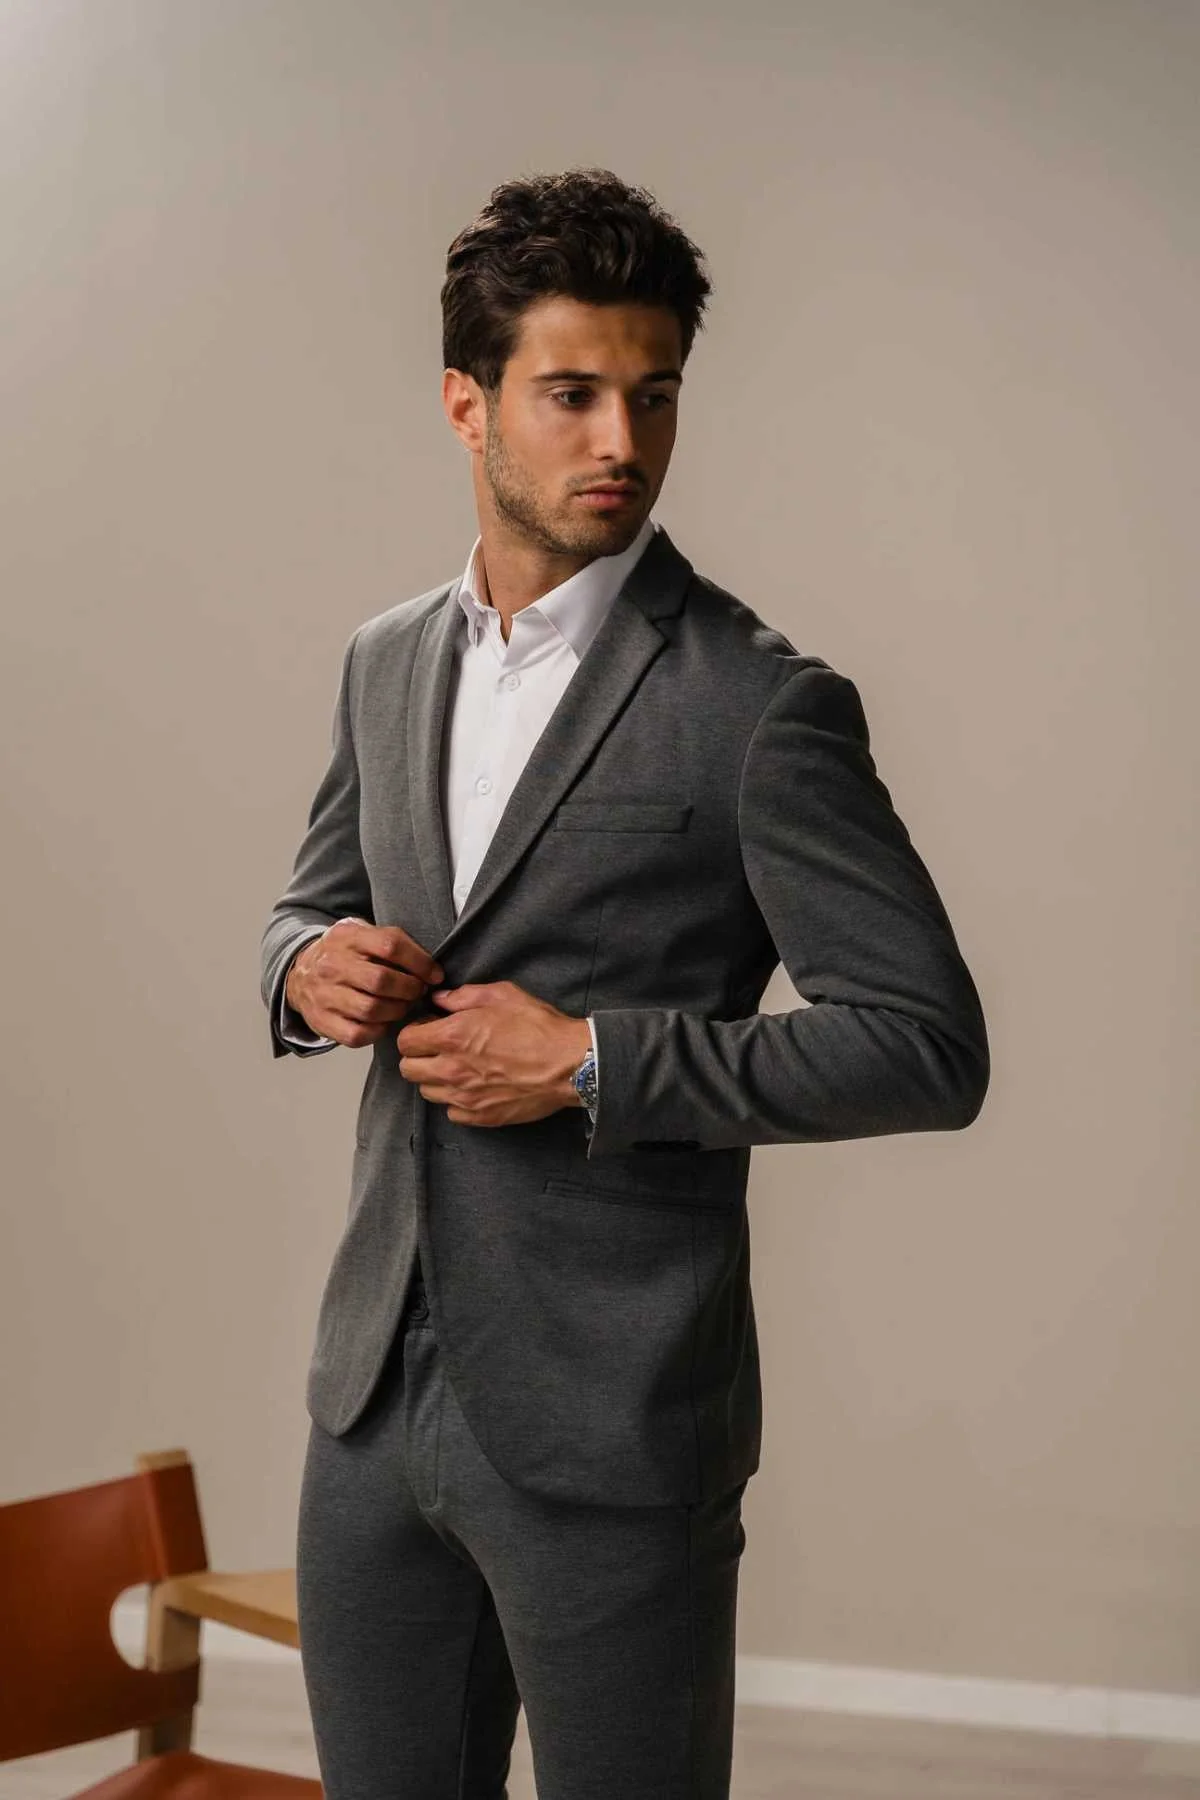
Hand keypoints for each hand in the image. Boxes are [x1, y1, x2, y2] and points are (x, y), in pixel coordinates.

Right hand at [285, 918, 443, 1048]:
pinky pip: (357, 1034)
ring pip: (371, 1009)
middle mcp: (332, 965)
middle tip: (419, 992)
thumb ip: (391, 941)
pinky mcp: (322, 1021)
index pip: (390, 945)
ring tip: (403, 1006)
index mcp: (347, 937)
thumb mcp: (361, 934)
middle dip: (410, 989)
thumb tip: (430, 968)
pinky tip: (384, 1022)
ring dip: (397, 1011)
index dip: (420, 962)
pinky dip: (378, 1031)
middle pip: (382, 980)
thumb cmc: (344, 955)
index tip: (434, 974)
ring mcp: (324, 994)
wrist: (299, 974)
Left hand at [396, 980, 591, 1126]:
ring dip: (435, 1079)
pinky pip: (450, 1112)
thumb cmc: (539, 1027)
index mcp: (452, 1036)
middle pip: (408, 1070)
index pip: (405, 1041)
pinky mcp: (480, 1117)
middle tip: (439, 1049)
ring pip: (427, 1092)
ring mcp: (464, 1097)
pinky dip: (456, 1101)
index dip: (415, 1032)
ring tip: (458, 1068)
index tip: (430, 1028)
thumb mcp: (502, 995)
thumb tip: (440, 999)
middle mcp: (451, 1069)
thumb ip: (464, 996)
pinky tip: (474, 1088)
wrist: (570, 1065)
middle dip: (418, 1057)